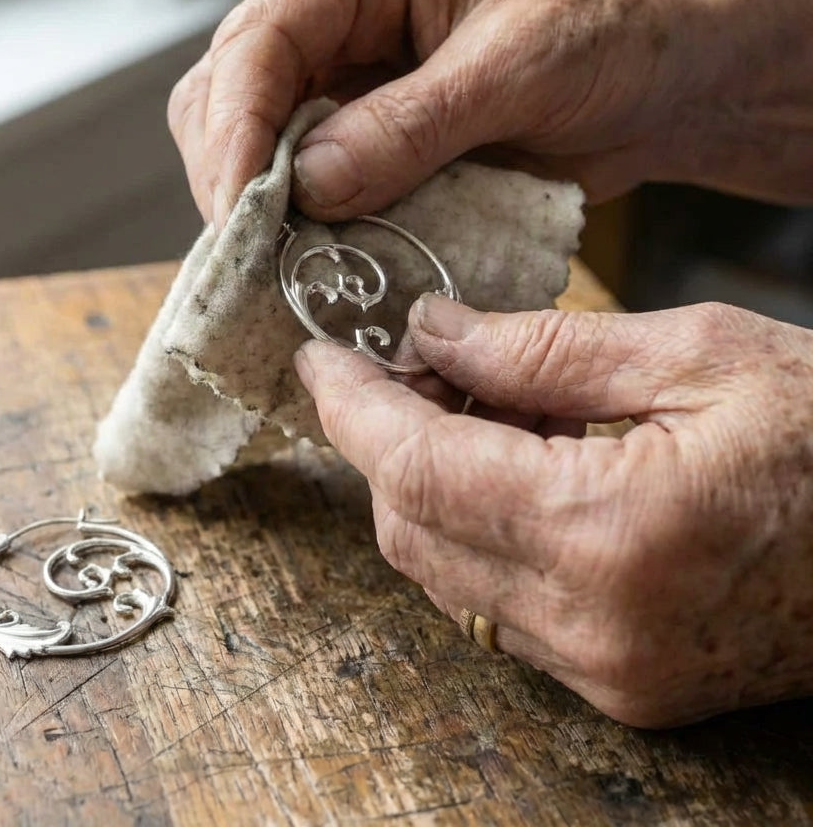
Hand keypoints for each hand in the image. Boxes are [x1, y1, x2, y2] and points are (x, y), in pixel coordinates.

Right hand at [168, 0, 812, 227]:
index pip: (259, 38)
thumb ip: (411, 127)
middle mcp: (334, 10)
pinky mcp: (361, 131)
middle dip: (233, 174)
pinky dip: (301, 223)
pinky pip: (302, 179)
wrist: (660, 76)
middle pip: (229, 90)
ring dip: (260, 207)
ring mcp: (342, 72)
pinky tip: (314, 257)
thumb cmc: (609, 35)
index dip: (236, 130)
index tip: (242, 215)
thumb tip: (309, 187)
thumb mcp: (517, 70)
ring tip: (281, 265)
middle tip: (255, 256)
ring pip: (252, 140)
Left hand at [293, 294, 812, 727]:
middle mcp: (593, 624)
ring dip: (428, 480)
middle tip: (405, 362)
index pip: (418, 470)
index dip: (352, 408)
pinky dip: (476, 525)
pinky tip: (513, 462)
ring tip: (475, 400)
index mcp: (613, 530)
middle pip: (413, 527)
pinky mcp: (619, 684)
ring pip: (443, 570)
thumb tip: (432, 333)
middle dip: (384, 438)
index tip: (321, 357)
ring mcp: (604, 669)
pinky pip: (495, 601)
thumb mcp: (697, 354)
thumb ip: (543, 349)